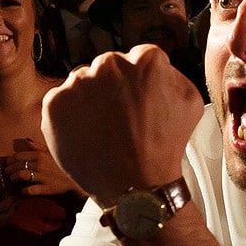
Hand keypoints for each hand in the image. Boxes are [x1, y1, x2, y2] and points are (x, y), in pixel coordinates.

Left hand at [6, 136, 77, 197]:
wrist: (77, 177)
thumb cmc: (62, 164)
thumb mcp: (51, 152)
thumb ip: (38, 147)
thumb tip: (26, 140)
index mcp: (40, 155)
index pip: (18, 156)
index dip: (10, 160)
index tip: (8, 163)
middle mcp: (40, 165)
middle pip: (17, 166)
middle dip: (9, 170)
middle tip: (8, 173)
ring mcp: (42, 177)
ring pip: (20, 176)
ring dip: (13, 178)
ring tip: (13, 180)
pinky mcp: (45, 188)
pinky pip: (29, 190)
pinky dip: (23, 191)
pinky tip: (23, 190)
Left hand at [42, 44, 203, 206]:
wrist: (135, 186)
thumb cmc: (163, 148)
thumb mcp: (190, 102)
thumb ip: (172, 75)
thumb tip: (159, 68)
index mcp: (145, 60)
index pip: (138, 59)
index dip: (140, 82)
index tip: (139, 100)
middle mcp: (109, 64)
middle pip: (108, 68)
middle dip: (113, 87)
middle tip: (120, 117)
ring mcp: (79, 82)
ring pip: (83, 83)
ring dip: (90, 99)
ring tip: (103, 129)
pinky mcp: (55, 103)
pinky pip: (61, 101)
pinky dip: (70, 116)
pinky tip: (87, 134)